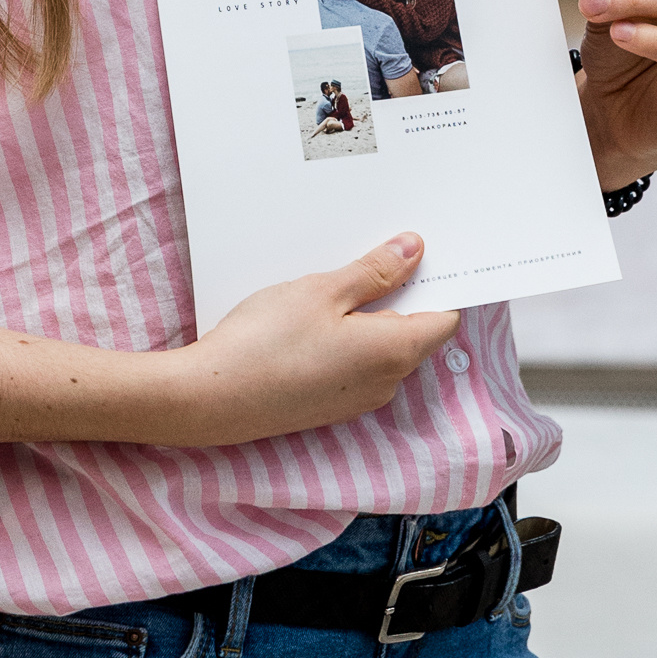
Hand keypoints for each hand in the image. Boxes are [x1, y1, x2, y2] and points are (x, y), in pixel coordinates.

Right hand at [172, 236, 458, 443]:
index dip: (436, 284)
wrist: (213, 399)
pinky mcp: (331, 406)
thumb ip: (375, 272)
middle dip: (396, 296)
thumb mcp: (323, 291)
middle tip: (364, 259)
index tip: (419, 254)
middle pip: (412, 332)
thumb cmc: (268, 341)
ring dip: (365, 317)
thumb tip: (415, 251)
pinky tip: (311, 322)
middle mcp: (386, 383)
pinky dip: (346, 340)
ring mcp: (358, 400)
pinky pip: (356, 366)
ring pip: (380, 348)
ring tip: (328, 289)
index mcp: (395, 352)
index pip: (443, 318)